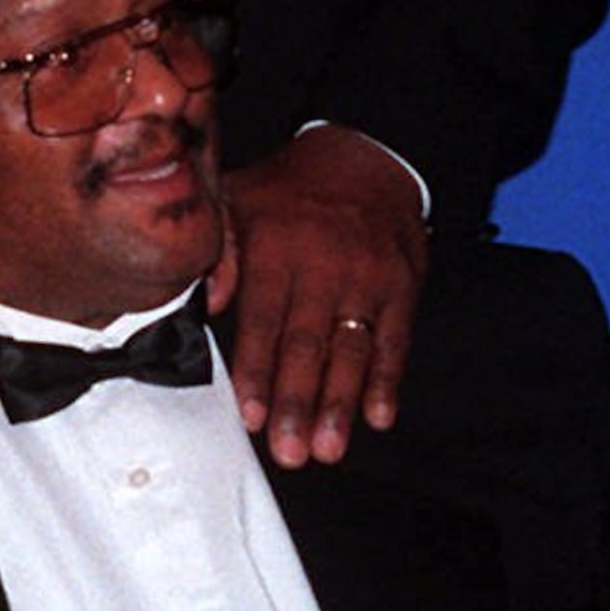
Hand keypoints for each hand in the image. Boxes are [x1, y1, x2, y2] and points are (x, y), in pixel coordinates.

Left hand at [214, 128, 427, 467]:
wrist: (364, 158)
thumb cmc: (286, 194)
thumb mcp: (236, 200)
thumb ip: (216, 250)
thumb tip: (207, 302)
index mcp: (278, 247)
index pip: (265, 321)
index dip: (257, 372)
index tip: (251, 416)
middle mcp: (325, 265)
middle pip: (309, 345)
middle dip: (298, 403)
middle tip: (291, 452)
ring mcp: (368, 277)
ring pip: (352, 349)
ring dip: (340, 404)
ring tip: (328, 449)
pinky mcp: (403, 285)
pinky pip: (397, 339)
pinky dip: (388, 380)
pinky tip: (379, 416)